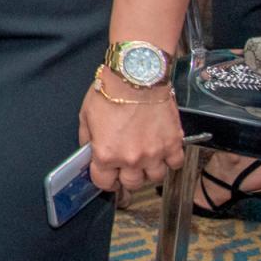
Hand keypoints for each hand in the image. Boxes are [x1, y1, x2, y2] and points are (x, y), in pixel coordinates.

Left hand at [80, 76, 183, 192]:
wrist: (136, 76)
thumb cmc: (109, 92)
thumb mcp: (85, 116)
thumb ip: (87, 140)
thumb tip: (89, 153)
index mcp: (106, 154)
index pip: (104, 183)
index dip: (104, 180)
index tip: (107, 176)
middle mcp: (131, 159)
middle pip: (131, 184)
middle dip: (126, 178)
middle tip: (126, 168)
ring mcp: (155, 153)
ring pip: (155, 178)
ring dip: (149, 171)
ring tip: (144, 159)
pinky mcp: (173, 144)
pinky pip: (175, 164)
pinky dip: (169, 161)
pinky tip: (162, 151)